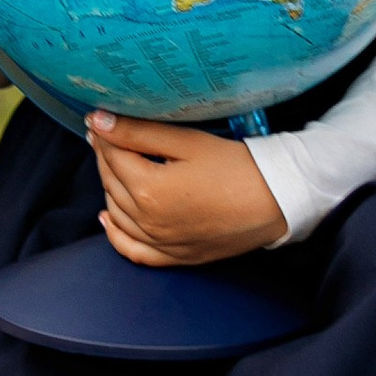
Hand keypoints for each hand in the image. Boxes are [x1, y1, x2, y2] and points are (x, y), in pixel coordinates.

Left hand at [86, 116, 286, 267]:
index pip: (113, 156)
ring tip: (111, 164)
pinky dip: (116, 235)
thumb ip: (139, 132)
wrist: (277, 200)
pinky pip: (134, 251)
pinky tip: (108, 218)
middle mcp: (149, 222)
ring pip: (117, 214)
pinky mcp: (176, 256)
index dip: (103, 135)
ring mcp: (162, 243)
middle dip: (105, 157)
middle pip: (111, 183)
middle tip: (104, 136)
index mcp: (149, 191)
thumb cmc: (237, 167)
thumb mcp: (188, 142)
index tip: (98, 119)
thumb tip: (98, 122)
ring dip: (108, 188)